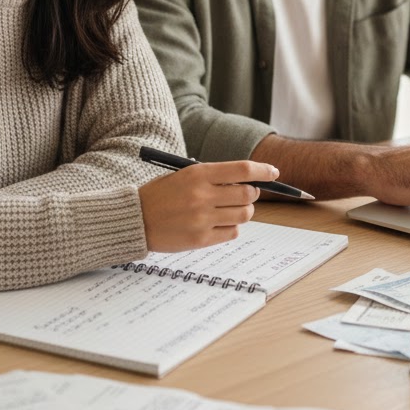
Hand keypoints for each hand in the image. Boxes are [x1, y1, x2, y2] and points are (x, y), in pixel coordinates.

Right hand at [137, 160, 278, 251]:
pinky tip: (219, 223)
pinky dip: (232, 228)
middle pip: (248, 194)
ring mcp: (202, 219)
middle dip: (253, 194)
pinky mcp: (200, 239)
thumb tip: (249, 182)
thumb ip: (215, 177)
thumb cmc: (162, 194)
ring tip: (229, 210)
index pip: (243, 170)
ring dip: (244, 212)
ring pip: (244, 215)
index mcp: (199, 173)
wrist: (136, 219)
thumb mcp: (186, 175)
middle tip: (247, 194)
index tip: (274, 172)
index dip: (263, 170)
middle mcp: (202, 195)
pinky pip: (232, 233)